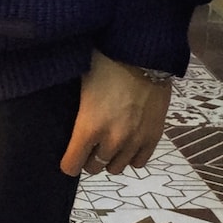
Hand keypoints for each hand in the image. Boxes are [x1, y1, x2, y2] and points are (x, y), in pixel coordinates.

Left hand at [60, 49, 171, 176]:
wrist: (144, 54)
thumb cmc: (105, 63)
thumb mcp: (80, 85)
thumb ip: (76, 111)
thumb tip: (68, 120)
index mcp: (88, 127)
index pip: (71, 166)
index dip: (68, 162)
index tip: (69, 154)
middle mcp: (112, 140)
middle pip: (94, 168)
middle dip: (89, 158)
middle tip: (90, 144)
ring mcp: (135, 140)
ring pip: (117, 168)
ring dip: (110, 158)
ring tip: (110, 143)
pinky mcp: (154, 136)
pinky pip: (139, 162)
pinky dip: (131, 156)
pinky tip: (128, 143)